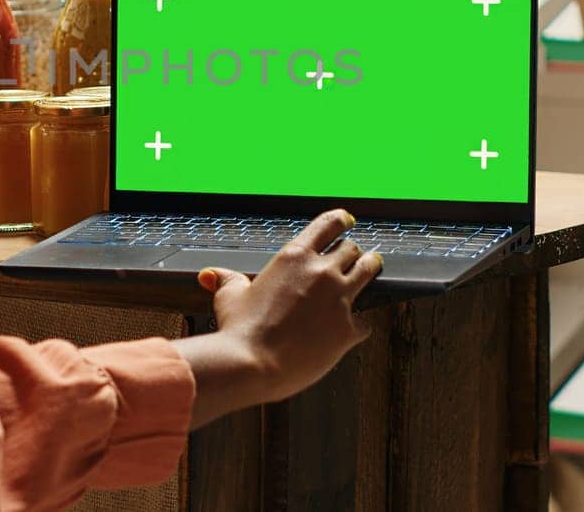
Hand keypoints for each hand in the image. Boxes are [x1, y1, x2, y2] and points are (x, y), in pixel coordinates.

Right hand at [175, 209, 380, 425]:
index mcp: (294, 257)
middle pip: (352, 249)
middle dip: (354, 252)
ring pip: (369, 271)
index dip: (340, 220)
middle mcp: (322, 272)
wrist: (252, 364)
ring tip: (373, 269)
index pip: (327, 225)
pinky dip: (359, 325)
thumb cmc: (239, 330)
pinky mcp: (349, 328)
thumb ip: (227, 280)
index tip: (347, 220)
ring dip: (371, 269)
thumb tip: (210, 274)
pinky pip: (365, 321)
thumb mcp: (230, 297)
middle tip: (356, 256)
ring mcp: (339, 299)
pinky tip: (353, 331)